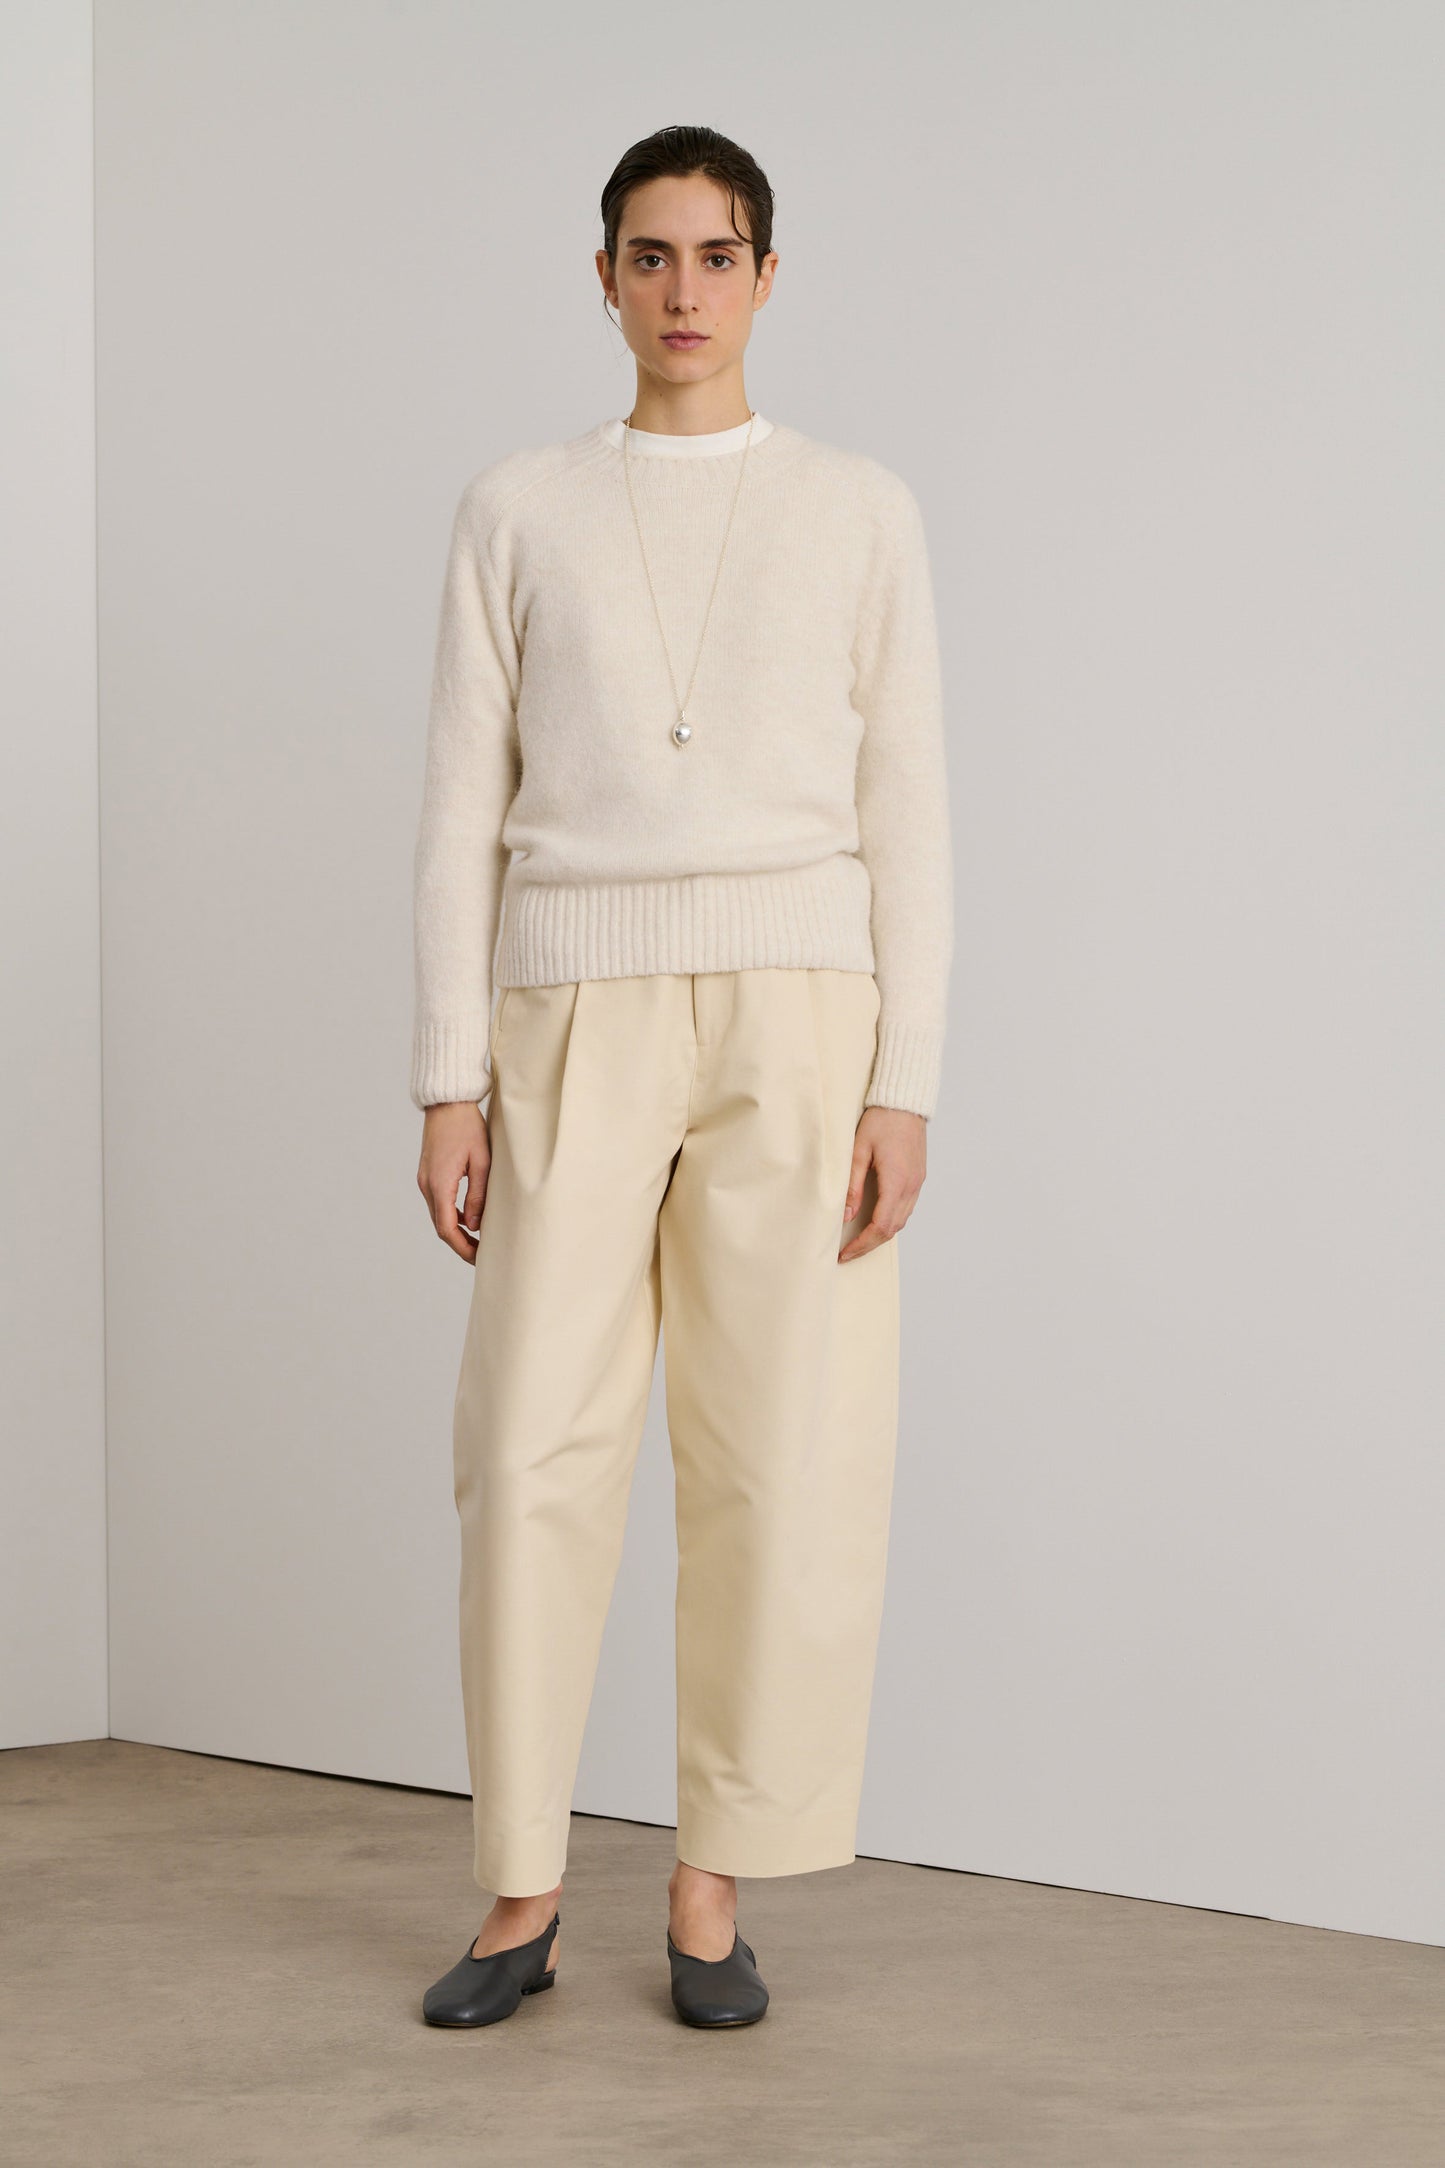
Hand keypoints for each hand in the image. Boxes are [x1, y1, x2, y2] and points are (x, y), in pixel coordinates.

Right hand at [417, 1100, 490, 1261]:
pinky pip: (438, 1202)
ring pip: (439, 1216)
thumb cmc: (468, 1127)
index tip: (479, 1258)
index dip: (462, 1248)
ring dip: (456, 1230)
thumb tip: (476, 1226)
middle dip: (460, 1244)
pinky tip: (470, 1218)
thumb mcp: (481, 1162)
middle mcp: (427, 1185)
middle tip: (481, 1255)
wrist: (447, 1102)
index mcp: (439, 1184)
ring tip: (478, 1240)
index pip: (447, 1229)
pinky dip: (452, 1215)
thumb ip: (478, 1196)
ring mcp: (425, 1179)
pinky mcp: (428, 1174)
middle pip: (441, 1226)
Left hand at [839, 1105, 926, 1262]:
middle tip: (848, 1253)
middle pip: (892, 1229)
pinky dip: (891, 1221)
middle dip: (869, 1245)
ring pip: (901, 1221)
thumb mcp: (859, 1151)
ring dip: (880, 1235)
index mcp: (897, 1182)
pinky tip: (876, 1221)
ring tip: (859, 1241)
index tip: (844, 1253)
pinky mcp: (918, 1177)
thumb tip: (846, 1215)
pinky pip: (906, 1208)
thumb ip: (852, 1186)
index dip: (862, 1244)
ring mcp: (917, 1183)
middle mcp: (911, 1186)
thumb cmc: (881, 1121)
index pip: (880, 1226)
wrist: (905, 1102)